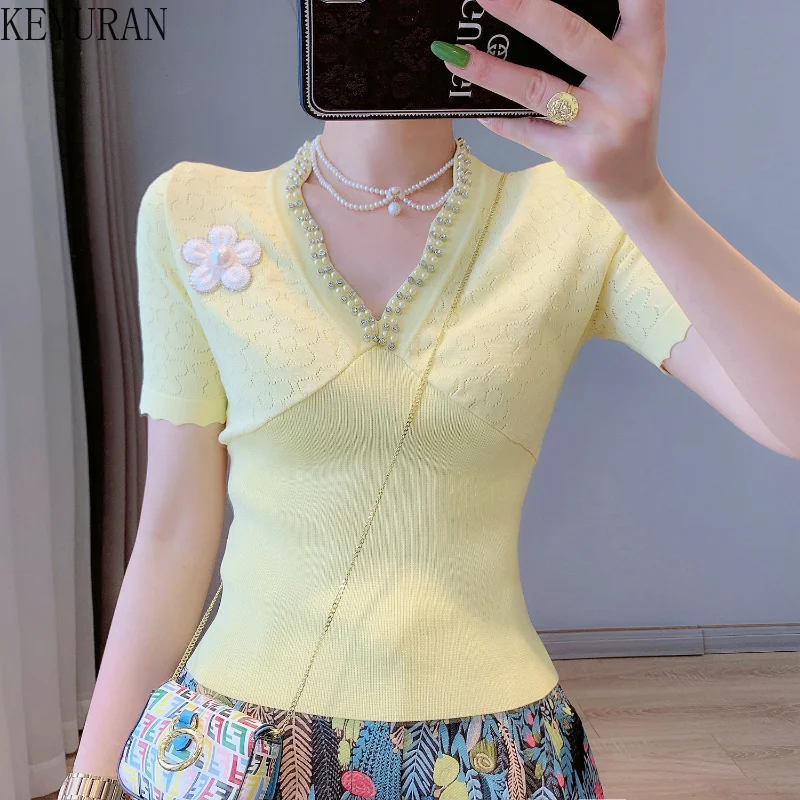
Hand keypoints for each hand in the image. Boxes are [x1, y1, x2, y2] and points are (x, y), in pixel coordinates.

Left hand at [432, 0, 668, 207]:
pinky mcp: (579, 155)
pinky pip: (525, 131)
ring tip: (456, 56)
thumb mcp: (628, 71)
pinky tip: (474, 106)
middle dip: (522, 10)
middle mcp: (630, 85)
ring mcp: (604, 124)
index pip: (640, 1)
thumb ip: (598, 40)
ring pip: (537, 88)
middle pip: (569, 37)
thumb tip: (529, 15)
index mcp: (645, 52)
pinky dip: (496, 118)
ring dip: (490, 72)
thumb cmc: (622, 117)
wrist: (633, 183)